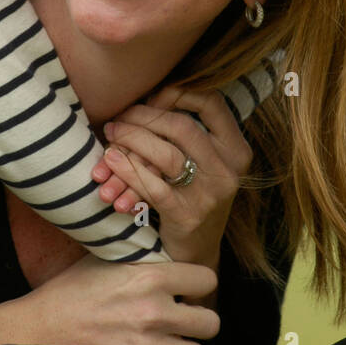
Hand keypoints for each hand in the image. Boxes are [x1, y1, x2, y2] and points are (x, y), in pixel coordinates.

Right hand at [0, 253, 219, 344]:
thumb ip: (143, 260)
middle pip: (211, 323)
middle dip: (198, 322)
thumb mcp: (106, 261)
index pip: (207, 279)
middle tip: (181, 322)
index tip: (188, 292)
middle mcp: (154, 312)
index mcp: (150, 277)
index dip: (198, 285)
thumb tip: (170, 254)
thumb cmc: (68, 293)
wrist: (36, 332)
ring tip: (165, 344)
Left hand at [91, 85, 252, 270]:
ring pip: (166, 155)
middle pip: (183, 127)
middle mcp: (229, 169)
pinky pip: (153, 186)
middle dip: (143, 118)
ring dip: (131, 141)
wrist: (195, 251)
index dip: (177, 94)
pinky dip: (127, 170)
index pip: (212, 102)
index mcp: (235, 148)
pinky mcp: (188, 216)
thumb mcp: (203, 161)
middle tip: (117, 119)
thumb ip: (186, 131)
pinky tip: (110, 161)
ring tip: (109, 136)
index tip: (150, 100)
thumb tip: (145, 95)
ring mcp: (211, 195)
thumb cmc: (190, 194)